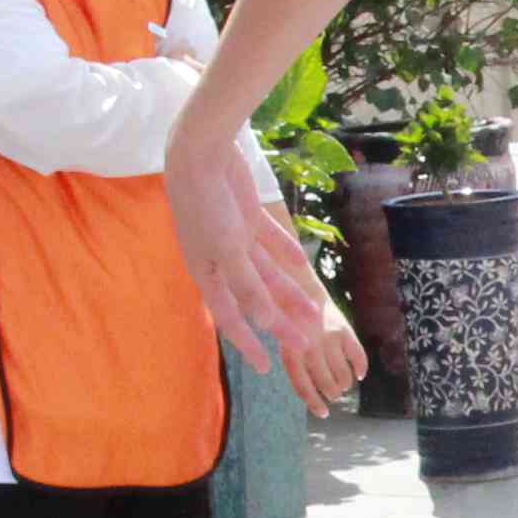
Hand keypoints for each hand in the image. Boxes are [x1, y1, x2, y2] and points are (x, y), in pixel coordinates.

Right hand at [175, 140, 361, 409]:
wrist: (202, 151)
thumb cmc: (207, 203)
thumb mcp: (228, 250)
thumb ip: (247, 285)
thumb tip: (265, 322)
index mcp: (206, 271)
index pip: (230, 316)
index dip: (248, 342)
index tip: (266, 367)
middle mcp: (220, 258)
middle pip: (254, 297)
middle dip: (279, 320)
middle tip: (305, 341)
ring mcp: (234, 236)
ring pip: (266, 272)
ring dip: (288, 290)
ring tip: (314, 309)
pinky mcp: (246, 215)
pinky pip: (270, 241)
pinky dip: (286, 253)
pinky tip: (303, 265)